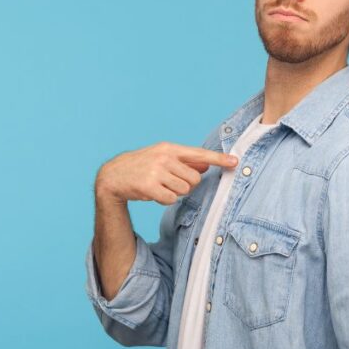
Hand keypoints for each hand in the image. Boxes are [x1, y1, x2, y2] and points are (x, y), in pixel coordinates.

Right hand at [96, 142, 238, 205]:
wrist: (113, 175)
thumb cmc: (142, 166)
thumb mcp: (163, 159)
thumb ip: (185, 162)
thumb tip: (206, 166)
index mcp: (169, 148)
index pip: (199, 154)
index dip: (218, 159)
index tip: (235, 162)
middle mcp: (164, 157)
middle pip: (194, 179)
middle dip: (186, 185)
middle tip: (170, 182)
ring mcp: (156, 171)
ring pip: (183, 190)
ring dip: (174, 193)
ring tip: (160, 186)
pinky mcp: (149, 186)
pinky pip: (170, 199)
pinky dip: (164, 200)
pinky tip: (153, 193)